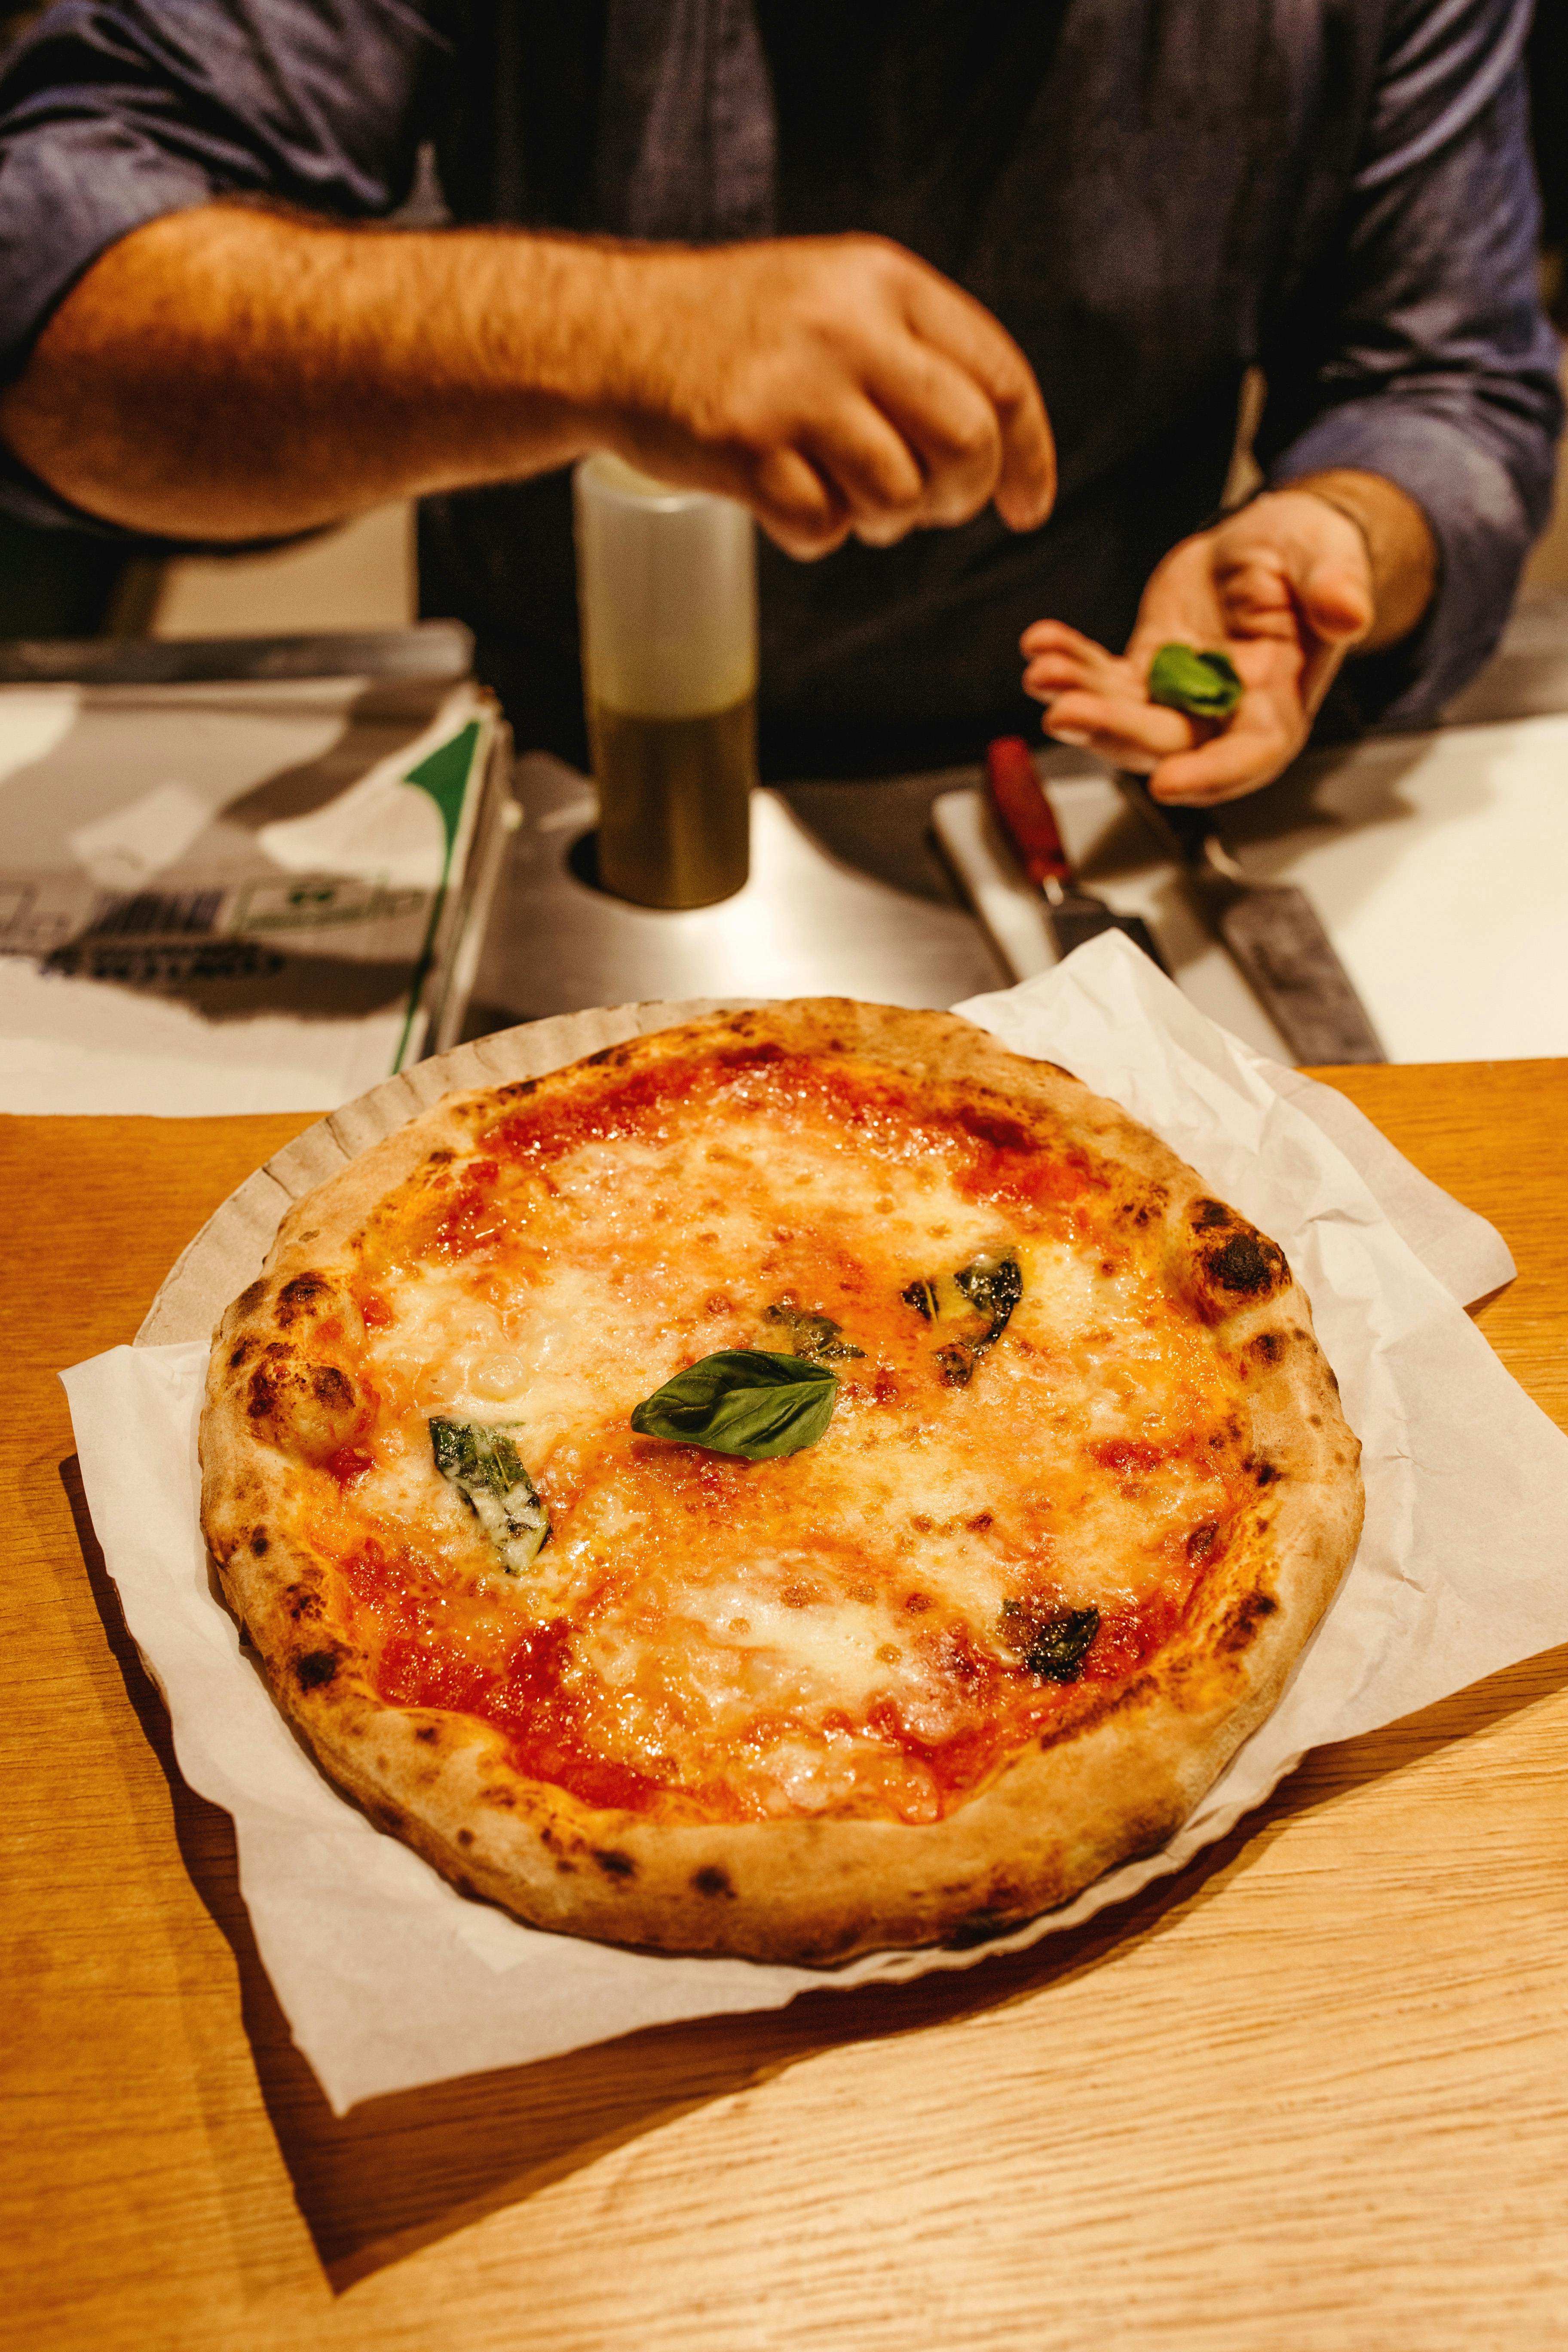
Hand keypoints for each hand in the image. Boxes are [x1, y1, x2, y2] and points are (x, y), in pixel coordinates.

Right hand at [604, 235, 1055, 558]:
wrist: (614, 333)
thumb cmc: (739, 331)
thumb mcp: (839, 299)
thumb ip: (916, 353)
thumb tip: (997, 451)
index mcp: (886, 282)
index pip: (999, 377)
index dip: (1029, 455)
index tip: (1028, 507)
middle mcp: (848, 327)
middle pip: (966, 443)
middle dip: (962, 496)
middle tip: (930, 508)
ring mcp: (793, 388)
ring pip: (898, 495)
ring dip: (885, 521)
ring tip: (847, 497)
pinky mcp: (743, 447)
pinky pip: (823, 528)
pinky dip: (818, 534)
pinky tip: (789, 501)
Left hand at [1019, 488, 1382, 803]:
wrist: (1269, 542)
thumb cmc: (1309, 555)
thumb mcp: (1328, 554)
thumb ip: (1337, 585)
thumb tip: (1348, 612)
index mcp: (1279, 699)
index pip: (1251, 753)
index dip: (1213, 775)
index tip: (1167, 783)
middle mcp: (1225, 713)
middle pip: (1167, 743)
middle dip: (1114, 732)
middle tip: (1063, 713)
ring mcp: (1179, 697)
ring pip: (1125, 719)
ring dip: (1080, 702)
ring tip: (1042, 672)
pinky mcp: (1146, 671)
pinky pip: (1103, 681)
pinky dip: (1070, 666)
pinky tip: (1041, 644)